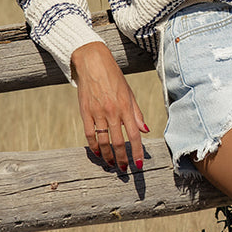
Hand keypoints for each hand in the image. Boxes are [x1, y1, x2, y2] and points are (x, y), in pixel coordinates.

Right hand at [71, 41, 148, 173]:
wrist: (92, 62)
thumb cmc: (114, 77)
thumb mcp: (129, 93)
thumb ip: (137, 113)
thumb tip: (146, 130)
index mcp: (125, 107)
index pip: (134, 135)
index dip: (137, 152)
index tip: (138, 165)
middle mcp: (112, 111)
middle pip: (118, 142)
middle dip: (122, 158)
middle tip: (123, 169)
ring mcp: (97, 112)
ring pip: (103, 141)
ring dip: (108, 155)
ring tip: (111, 164)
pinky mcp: (85, 112)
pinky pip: (89, 134)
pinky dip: (94, 146)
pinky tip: (98, 152)